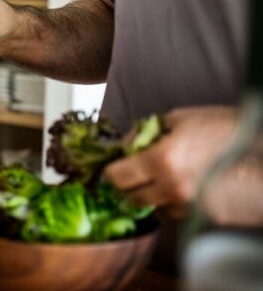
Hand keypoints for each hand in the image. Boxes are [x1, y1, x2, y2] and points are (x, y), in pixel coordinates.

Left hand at [104, 106, 239, 217]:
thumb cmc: (225, 128)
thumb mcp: (179, 119)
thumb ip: (145, 132)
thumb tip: (125, 146)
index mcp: (162, 160)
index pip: (116, 177)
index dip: (112, 170)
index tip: (115, 166)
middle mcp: (173, 189)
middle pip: (132, 199)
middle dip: (130, 185)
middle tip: (138, 172)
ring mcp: (192, 208)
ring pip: (156, 208)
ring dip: (156, 195)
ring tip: (172, 175)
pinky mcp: (208, 219)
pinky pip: (180, 213)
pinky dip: (178, 202)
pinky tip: (192, 184)